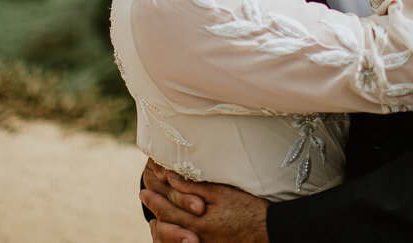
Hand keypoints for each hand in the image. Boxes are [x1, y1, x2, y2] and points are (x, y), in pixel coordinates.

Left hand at [140, 165, 268, 242]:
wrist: (268, 230)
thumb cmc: (247, 208)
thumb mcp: (221, 192)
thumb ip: (194, 186)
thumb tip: (171, 177)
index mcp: (198, 222)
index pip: (168, 210)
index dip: (154, 200)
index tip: (143, 190)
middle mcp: (197, 236)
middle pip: (168, 225)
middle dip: (155, 210)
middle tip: (144, 197)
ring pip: (175, 235)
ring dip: (163, 225)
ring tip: (154, 216)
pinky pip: (187, 242)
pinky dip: (176, 235)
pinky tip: (175, 229)